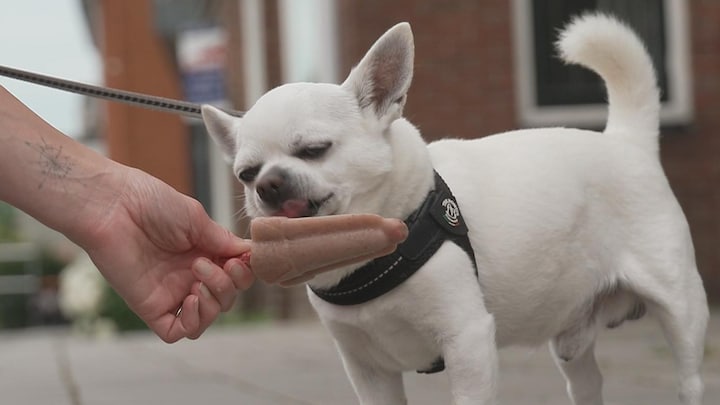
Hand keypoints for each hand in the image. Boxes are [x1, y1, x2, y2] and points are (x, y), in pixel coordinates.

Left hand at [80, 167, 254, 341]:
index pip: (235, 275)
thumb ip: (222, 241)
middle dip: (227, 284)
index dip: (244, 272)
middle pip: (225, 298)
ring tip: (198, 278)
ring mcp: (171, 292)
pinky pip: (178, 331)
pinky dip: (194, 322)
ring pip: (207, 317)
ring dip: (215, 302)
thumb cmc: (151, 203)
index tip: (240, 259)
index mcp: (203, 253)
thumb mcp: (197, 219)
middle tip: (204, 263)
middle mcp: (189, 275)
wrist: (114, 206)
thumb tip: (248, 255)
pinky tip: (191, 299)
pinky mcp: (151, 307)